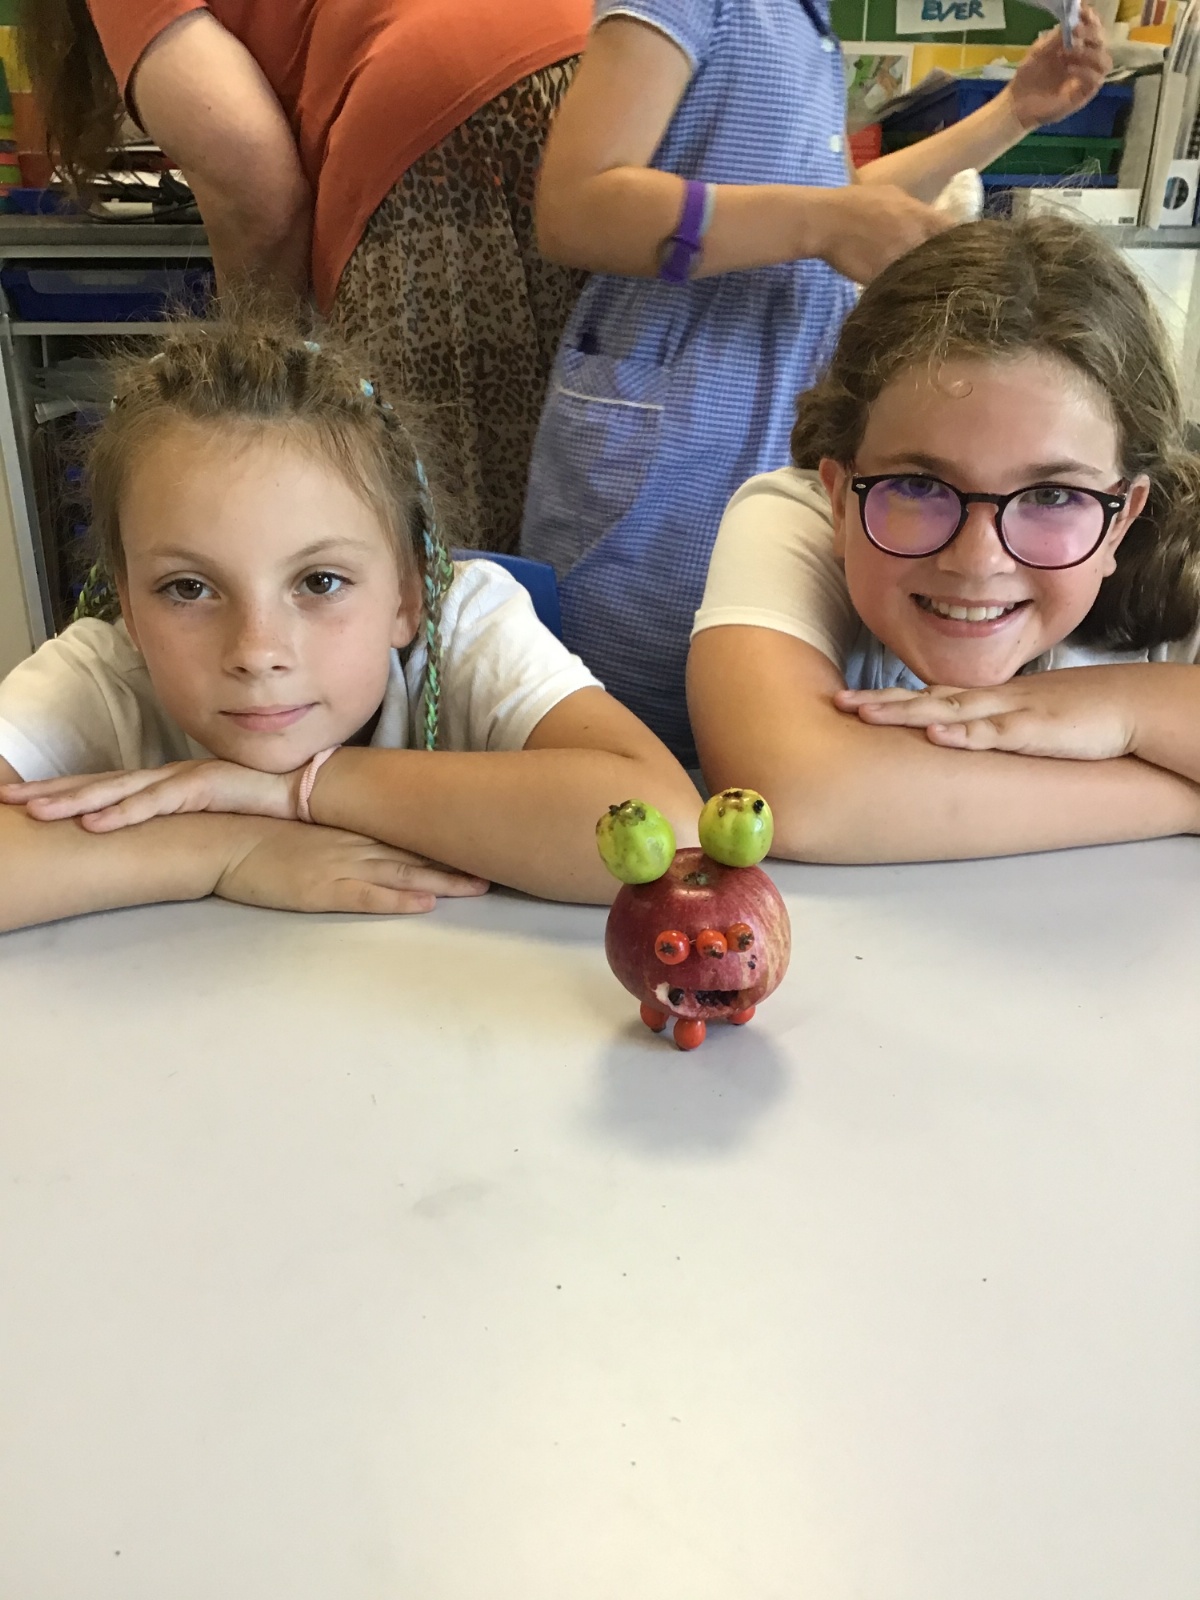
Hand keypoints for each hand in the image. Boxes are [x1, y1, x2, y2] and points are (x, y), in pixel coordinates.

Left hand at [0, 757, 297, 829]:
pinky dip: (123, 813)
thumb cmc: (268, 805)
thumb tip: (164, 846)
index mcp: (168, 783)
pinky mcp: (205, 787)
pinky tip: (94, 824)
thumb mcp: (215, 817)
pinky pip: (157, 803)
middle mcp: (169, 776)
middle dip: (51, 791)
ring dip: (75, 801)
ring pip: (119, 790)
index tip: (27, 801)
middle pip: (99, 783)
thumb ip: (187, 825)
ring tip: (37, 812)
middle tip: (7, 799)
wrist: (313, 790)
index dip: (65, 792)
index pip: (107, 787)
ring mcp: (185, 779)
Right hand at [216, 821, 489, 914]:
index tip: (478, 838)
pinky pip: (367, 897)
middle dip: (458, 859)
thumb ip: (337, 834)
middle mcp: (353, 844)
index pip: (407, 833)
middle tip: (500, 861)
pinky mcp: (321, 890)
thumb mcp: (307, 830)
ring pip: (402, 874)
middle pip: (416, 852)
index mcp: (350, 829)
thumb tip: (362, 838)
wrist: (219, 839)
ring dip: (442, 880)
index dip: (444, 838)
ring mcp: (339, 866)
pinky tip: (425, 903)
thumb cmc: (257, 835)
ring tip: (480, 885)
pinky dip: (398, 900)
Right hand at [808, 185, 953, 283]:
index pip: (955, 233)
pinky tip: (903, 294)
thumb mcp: (892, 194)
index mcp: (921, 216)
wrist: (825, 221)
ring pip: (923, 277)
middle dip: (945, 267)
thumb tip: (930, 217)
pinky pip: (900, 289)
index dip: (960, 244)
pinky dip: (903, 292)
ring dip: (925, 282)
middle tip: (945, 274)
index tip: (959, 252)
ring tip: (926, 288)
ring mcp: (899, 260)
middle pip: (944, 259)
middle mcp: (915, 238)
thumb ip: (915, 209)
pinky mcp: (882, 278)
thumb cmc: (855, 203)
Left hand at [833, 668, 1138, 760]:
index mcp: (986, 700)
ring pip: (948, 711)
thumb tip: (959, 740)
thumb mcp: (1024, 721)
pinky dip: (964, 734)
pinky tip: (936, 734)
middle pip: (924, 700)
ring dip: (905, 712)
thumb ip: (991, 729)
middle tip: (837, 703)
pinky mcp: (1034, 731)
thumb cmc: (1078, 715)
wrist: (1129, 705)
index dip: (887, 698)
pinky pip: (994, 733)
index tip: (848, 701)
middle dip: (880, 702)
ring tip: (866, 715)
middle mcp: (990, 701)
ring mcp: (1010, 712)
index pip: (927, 696)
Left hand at [1005, 6, 1110, 132]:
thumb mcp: (1041, 50)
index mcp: (1076, 46)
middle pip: (1102, 42)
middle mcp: (1085, 60)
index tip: (1084, 12)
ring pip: (1105, 61)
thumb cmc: (1029, 75)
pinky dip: (1085, 72)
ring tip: (1069, 53)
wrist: (1019, 103)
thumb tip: (1074, 19)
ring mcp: (1086, 78)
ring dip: (1089, 53)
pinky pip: (1096, 80)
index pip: (1093, 29)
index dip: (1092, 19)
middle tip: (1076, 31)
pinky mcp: (1084, 95)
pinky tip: (1069, 69)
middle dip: (1091, 33)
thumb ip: (1057, 36)